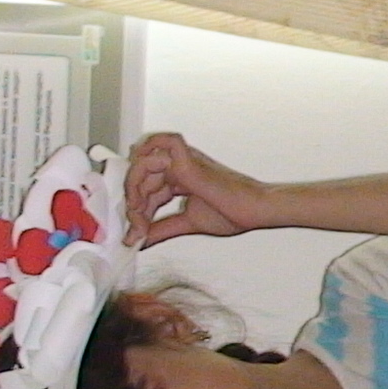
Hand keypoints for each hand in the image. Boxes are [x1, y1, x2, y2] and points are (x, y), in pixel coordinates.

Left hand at [124, 133, 277, 246]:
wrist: (253, 210)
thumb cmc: (233, 213)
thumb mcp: (187, 223)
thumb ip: (161, 229)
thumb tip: (139, 241)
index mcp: (180, 178)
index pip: (147, 190)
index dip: (138, 212)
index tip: (136, 235)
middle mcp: (178, 165)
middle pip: (140, 176)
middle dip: (133, 203)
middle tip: (137, 228)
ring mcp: (182, 159)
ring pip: (142, 161)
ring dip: (134, 188)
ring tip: (139, 214)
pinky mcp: (186, 160)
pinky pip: (157, 147)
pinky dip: (143, 162)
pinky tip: (142, 188)